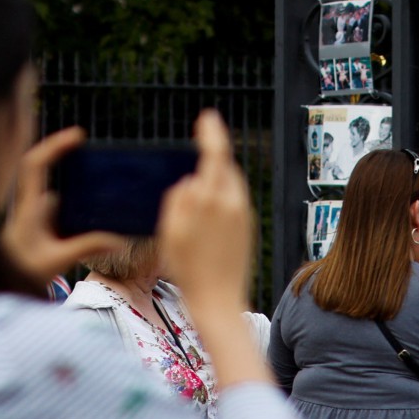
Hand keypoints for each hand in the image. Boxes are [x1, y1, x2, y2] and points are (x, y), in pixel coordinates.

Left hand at [0, 127, 128, 287]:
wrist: (3, 285)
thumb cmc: (22, 271)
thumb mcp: (56, 260)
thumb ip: (86, 247)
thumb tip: (118, 240)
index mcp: (28, 207)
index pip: (34, 165)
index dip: (54, 145)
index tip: (77, 136)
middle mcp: (30, 203)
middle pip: (41, 165)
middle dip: (61, 150)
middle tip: (87, 142)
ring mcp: (35, 211)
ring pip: (54, 183)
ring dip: (72, 175)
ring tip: (99, 171)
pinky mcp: (42, 221)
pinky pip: (60, 199)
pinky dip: (76, 196)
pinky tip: (96, 201)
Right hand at [157, 111, 254, 316]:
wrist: (218, 301)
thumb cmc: (188, 270)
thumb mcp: (171, 232)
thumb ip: (179, 200)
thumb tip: (190, 182)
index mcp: (213, 200)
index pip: (216, 154)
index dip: (212, 133)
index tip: (208, 117)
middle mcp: (234, 204)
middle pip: (225, 168)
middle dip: (214, 156)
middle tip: (201, 145)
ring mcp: (244, 217)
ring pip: (231, 184)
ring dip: (218, 177)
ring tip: (200, 182)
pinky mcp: (248, 229)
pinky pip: (235, 202)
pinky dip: (223, 196)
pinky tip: (209, 210)